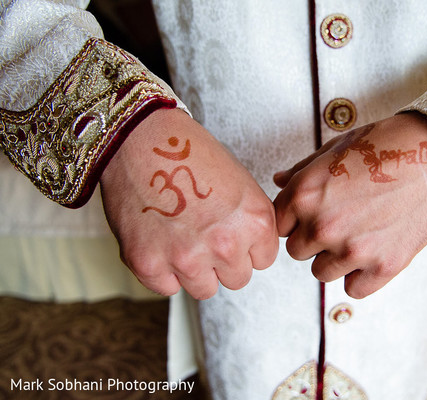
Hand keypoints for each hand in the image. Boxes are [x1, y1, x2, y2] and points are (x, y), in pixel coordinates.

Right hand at [100, 109, 278, 298]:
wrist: (141, 139)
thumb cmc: (191, 154)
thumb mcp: (241, 184)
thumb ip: (251, 223)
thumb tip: (252, 251)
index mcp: (254, 221)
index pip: (263, 260)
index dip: (247, 247)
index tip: (232, 233)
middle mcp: (225, 244)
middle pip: (237, 279)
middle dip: (223, 261)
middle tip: (204, 235)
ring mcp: (186, 258)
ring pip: (204, 289)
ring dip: (195, 270)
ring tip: (182, 237)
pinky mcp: (149, 264)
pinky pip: (168, 288)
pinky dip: (163, 271)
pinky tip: (160, 242)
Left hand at [273, 112, 426, 298]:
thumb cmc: (385, 145)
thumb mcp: (335, 148)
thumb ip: (302, 171)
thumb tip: (278, 182)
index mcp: (304, 195)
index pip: (279, 225)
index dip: (297, 219)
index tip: (315, 213)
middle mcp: (323, 225)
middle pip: (297, 251)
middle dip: (314, 239)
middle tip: (341, 221)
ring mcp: (353, 249)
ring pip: (321, 272)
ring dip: (335, 259)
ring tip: (359, 234)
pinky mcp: (384, 266)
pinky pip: (353, 289)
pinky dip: (361, 276)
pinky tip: (373, 253)